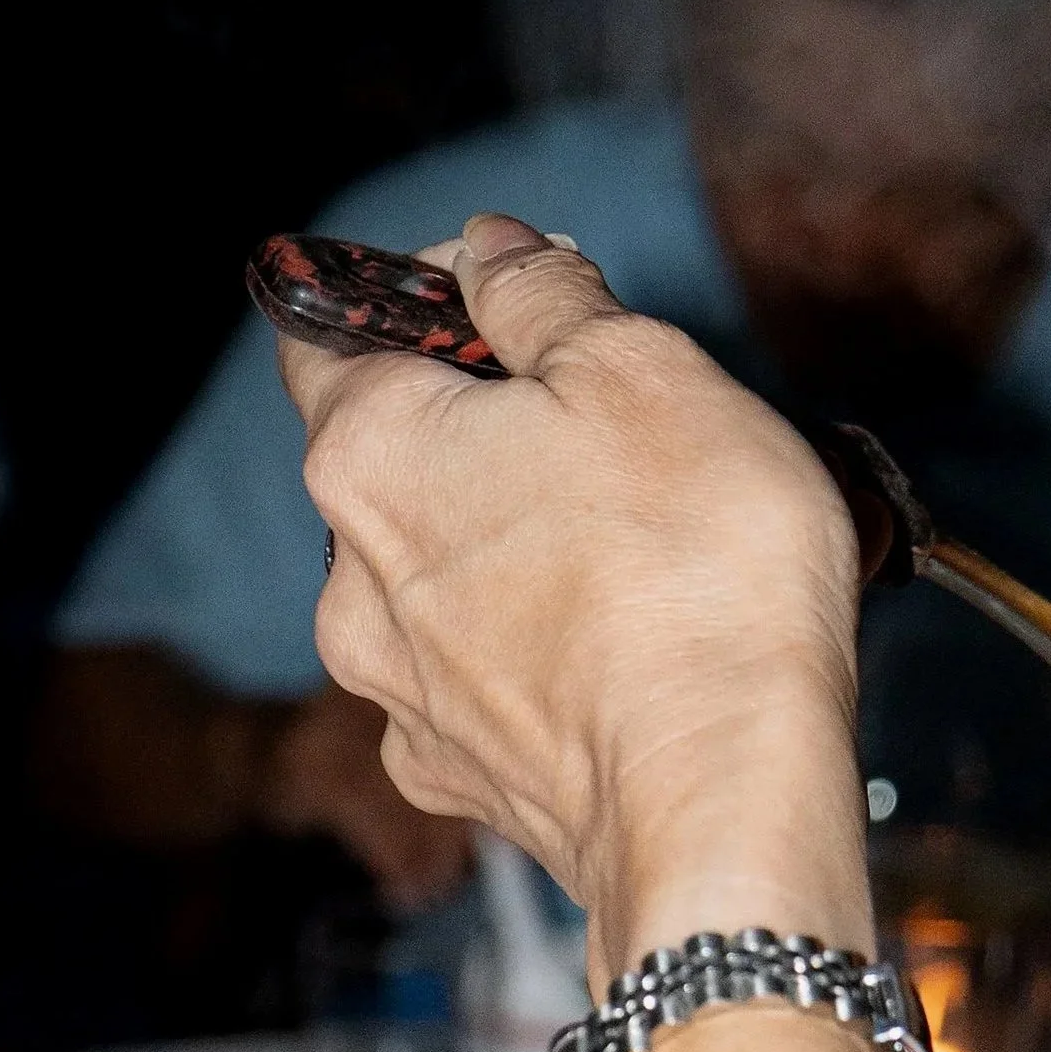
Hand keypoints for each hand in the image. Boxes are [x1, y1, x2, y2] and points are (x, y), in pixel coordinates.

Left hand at [278, 212, 871, 985]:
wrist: (724, 801)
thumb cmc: (693, 573)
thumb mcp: (641, 371)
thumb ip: (545, 296)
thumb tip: (489, 251)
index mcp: (372, 450)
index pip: (326, 331)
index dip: (408, 298)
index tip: (499, 296)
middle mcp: (354, 581)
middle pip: (392, 468)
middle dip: (481, 441)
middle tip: (604, 437)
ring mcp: (403, 698)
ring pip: (436, 591)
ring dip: (508, 561)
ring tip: (634, 565)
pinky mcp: (468, 784)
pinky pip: (482, 694)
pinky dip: (533, 668)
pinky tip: (613, 665)